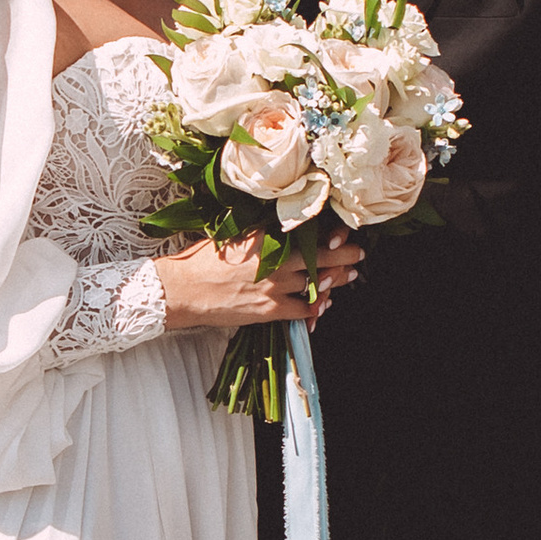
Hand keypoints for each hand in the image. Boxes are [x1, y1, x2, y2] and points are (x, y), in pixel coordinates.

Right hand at [157, 231, 364, 330]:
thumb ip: (262, 233)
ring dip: (336, 280)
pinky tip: (322, 303)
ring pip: (318, 283)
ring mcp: (275, 286)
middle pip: (322, 256)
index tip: (342, 230)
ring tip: (347, 277)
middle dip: (345, 254)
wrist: (182, 289)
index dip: (331, 231)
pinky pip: (304, 309)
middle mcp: (275, 258)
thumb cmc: (203, 260)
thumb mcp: (234, 236)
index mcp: (266, 235)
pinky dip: (316, 307)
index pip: (309, 229)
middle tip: (358, 253)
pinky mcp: (269, 310)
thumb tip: (284, 229)